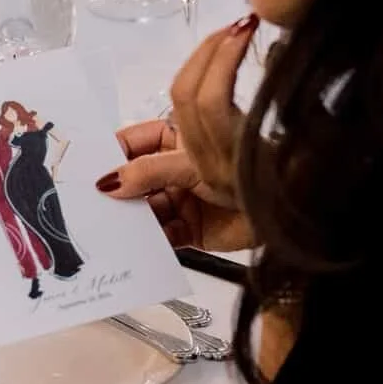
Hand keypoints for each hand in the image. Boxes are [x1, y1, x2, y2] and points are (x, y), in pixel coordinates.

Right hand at [95, 13, 259, 251]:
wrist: (296, 202)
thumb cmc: (252, 165)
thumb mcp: (193, 163)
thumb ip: (150, 171)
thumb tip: (109, 182)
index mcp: (176, 137)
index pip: (131, 141)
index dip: (110, 153)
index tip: (86, 168)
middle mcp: (175, 167)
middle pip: (132, 179)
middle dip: (115, 190)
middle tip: (89, 202)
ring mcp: (181, 199)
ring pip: (142, 210)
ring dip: (130, 219)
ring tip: (111, 227)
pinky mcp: (190, 231)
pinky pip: (160, 239)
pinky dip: (150, 244)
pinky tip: (139, 246)